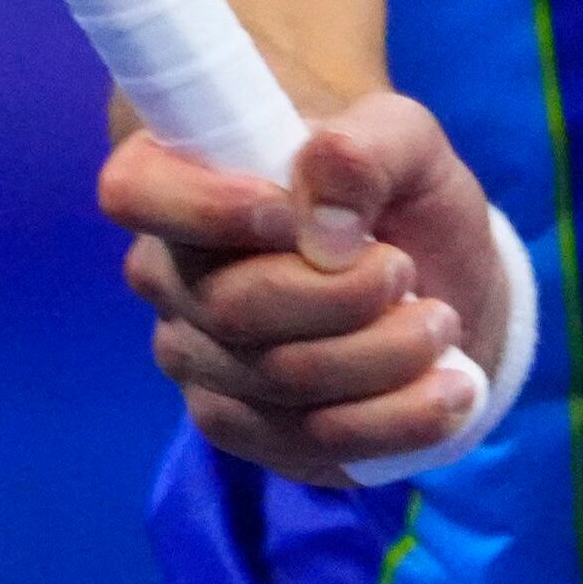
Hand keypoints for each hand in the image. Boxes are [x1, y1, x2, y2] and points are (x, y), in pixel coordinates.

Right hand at [104, 90, 514, 487]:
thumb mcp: (409, 142)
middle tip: (406, 270)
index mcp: (183, 180)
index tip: (292, 214)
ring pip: (279, 380)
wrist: (440, 284)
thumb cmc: (401, 200)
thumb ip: (368, 144)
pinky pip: (311, 441)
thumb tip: (319, 185)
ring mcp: (200, 362)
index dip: (205, 207)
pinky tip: (448, 389)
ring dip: (384, 356)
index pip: (134, 190)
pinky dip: (396, 417)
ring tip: (439, 323)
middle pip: (230, 306)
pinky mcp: (247, 431)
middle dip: (344, 295)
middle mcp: (172, 277)